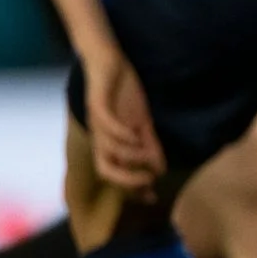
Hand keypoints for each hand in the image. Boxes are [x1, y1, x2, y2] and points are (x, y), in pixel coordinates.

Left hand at [82, 43, 165, 189]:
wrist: (107, 60)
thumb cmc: (123, 91)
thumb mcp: (142, 121)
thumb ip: (149, 144)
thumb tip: (159, 168)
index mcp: (110, 143)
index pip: (118, 174)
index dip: (133, 188)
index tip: (152, 197)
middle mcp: (101, 137)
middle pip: (104, 170)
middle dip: (127, 180)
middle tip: (149, 179)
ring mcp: (98, 122)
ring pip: (107, 150)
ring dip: (130, 154)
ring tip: (147, 151)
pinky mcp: (97, 104)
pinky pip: (106, 125)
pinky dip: (121, 133)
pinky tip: (136, 132)